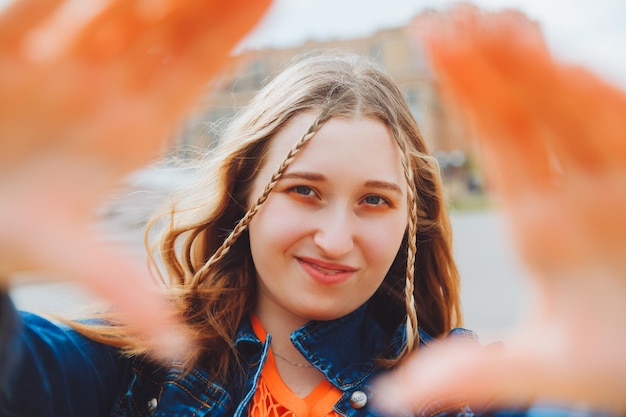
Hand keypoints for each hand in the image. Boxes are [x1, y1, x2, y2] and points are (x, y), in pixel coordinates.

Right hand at [0, 0, 270, 358]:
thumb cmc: (11, 231)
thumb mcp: (70, 257)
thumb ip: (124, 295)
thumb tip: (181, 352)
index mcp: (134, 126)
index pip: (193, 67)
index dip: (230, 29)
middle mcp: (107, 87)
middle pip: (168, 24)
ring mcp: (63, 63)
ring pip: (118, 6)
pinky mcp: (13, 51)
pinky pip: (43, 6)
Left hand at [375, 5, 625, 412]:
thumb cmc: (621, 366)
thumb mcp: (547, 366)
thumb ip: (475, 372)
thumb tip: (394, 400)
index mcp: (541, 220)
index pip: (498, 143)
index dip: (466, 96)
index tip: (432, 48)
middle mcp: (578, 193)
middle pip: (530, 116)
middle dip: (494, 68)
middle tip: (450, 20)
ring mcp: (621, 187)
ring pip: (578, 115)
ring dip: (543, 73)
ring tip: (501, 28)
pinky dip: (606, 109)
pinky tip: (576, 78)